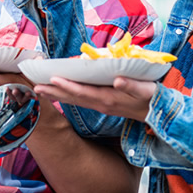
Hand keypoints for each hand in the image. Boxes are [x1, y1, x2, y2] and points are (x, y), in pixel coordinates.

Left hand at [34, 76, 156, 121]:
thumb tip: (116, 80)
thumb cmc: (152, 98)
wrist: (158, 113)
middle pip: (73, 97)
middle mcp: (101, 103)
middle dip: (54, 92)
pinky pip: (80, 99)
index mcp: (109, 99)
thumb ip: (131, 85)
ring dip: (56, 94)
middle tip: (34, 86)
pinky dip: (67, 95)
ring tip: (39, 89)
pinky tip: (58, 91)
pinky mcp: (102, 104)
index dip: (67, 86)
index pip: (84, 92)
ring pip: (74, 100)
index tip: (52, 79)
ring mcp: (100, 105)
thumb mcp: (145, 90)